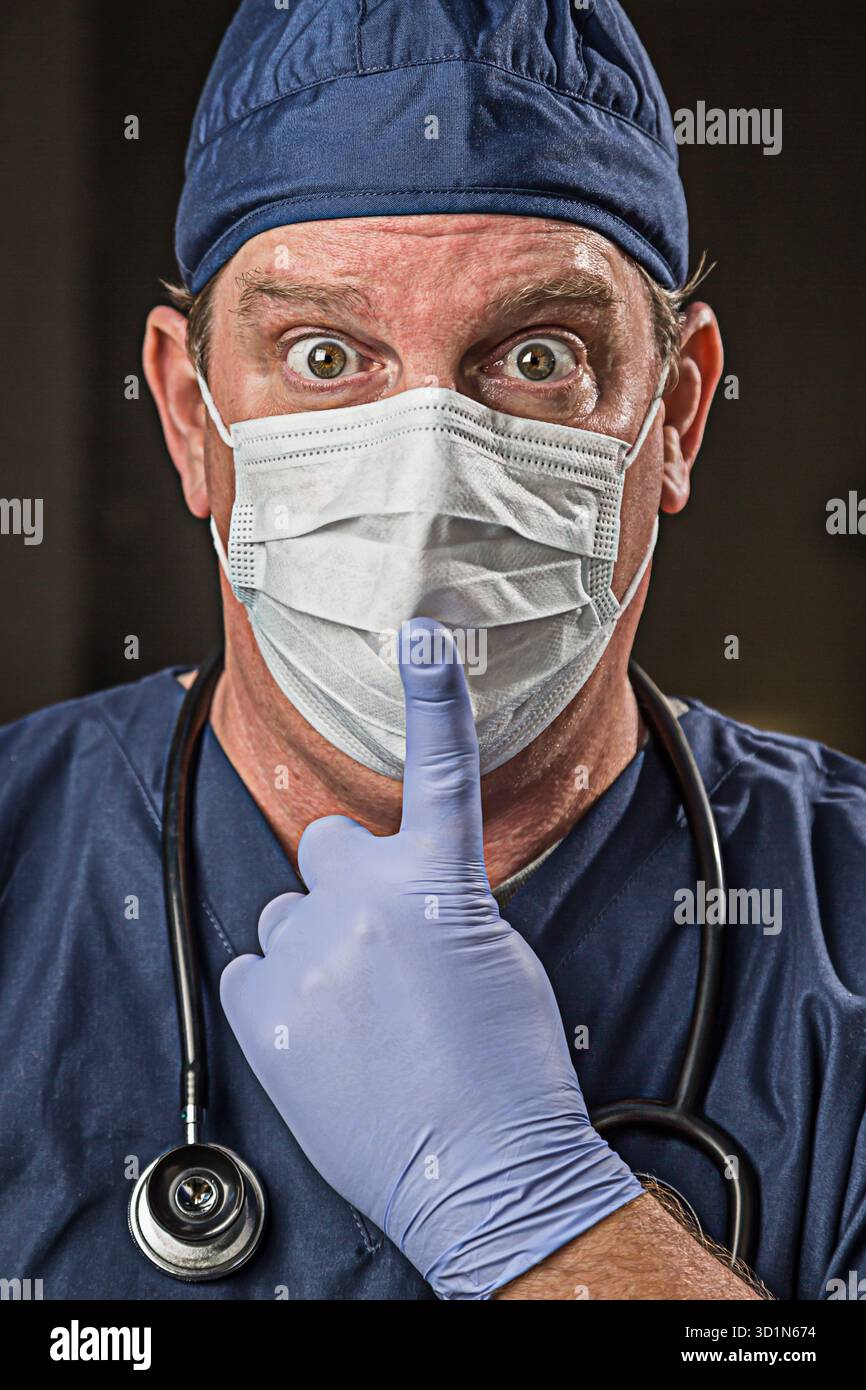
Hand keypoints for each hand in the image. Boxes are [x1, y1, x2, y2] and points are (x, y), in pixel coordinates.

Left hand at [220, 618, 641, 1298]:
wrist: (483, 1169)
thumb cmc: (509, 1069)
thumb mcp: (497, 955)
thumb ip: (440, 901)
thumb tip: (400, 899)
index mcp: (439, 884)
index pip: (441, 768)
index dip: (434, 694)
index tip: (422, 634)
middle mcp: (362, 904)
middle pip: (326, 847)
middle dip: (347, 882)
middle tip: (379, 947)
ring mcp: (306, 957)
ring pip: (286, 915)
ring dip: (314, 945)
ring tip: (359, 1013)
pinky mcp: (264, 1012)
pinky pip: (253, 971)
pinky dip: (280, 996)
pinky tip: (322, 1037)